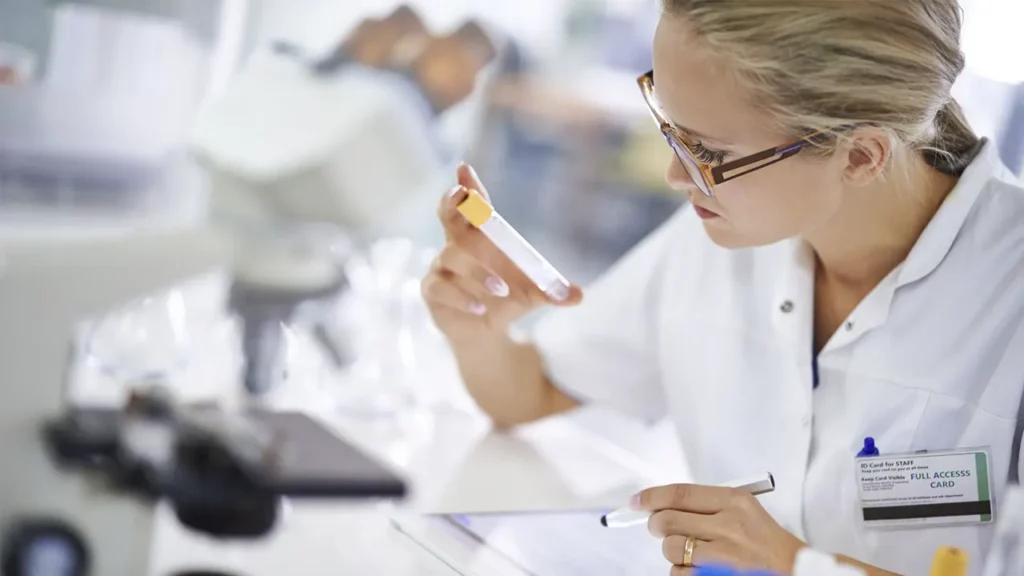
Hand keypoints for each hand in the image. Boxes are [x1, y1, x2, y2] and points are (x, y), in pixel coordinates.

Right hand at [422, 163, 582, 341]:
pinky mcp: (432, 290)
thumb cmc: (507, 299)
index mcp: (481, 236)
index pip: (474, 206)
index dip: (469, 187)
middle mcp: (456, 245)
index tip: (465, 168)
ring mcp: (441, 266)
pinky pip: (440, 286)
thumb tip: (580, 295)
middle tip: (462, 194)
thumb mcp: (534, 294)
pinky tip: (480, 308)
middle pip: (449, 216)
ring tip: (501, 290)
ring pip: (452, 256)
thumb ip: (553, 292)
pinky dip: (461, 296)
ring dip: (478, 271)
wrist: (486, 332)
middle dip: (454, 203)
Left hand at [635, 483, 804, 574]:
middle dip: (657, 525)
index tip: (637, 501)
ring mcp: (722, 555)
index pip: (680, 494)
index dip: (652, 496)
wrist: (796, 571)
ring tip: (693, 552)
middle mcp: (728, 526)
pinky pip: (680, 573)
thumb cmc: (770, 544)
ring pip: (671, 549)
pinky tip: (698, 568)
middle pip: (667, 520)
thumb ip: (709, 505)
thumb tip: (665, 505)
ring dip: (674, 552)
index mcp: (735, 502)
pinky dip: (683, 572)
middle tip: (661, 528)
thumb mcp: (746, 511)